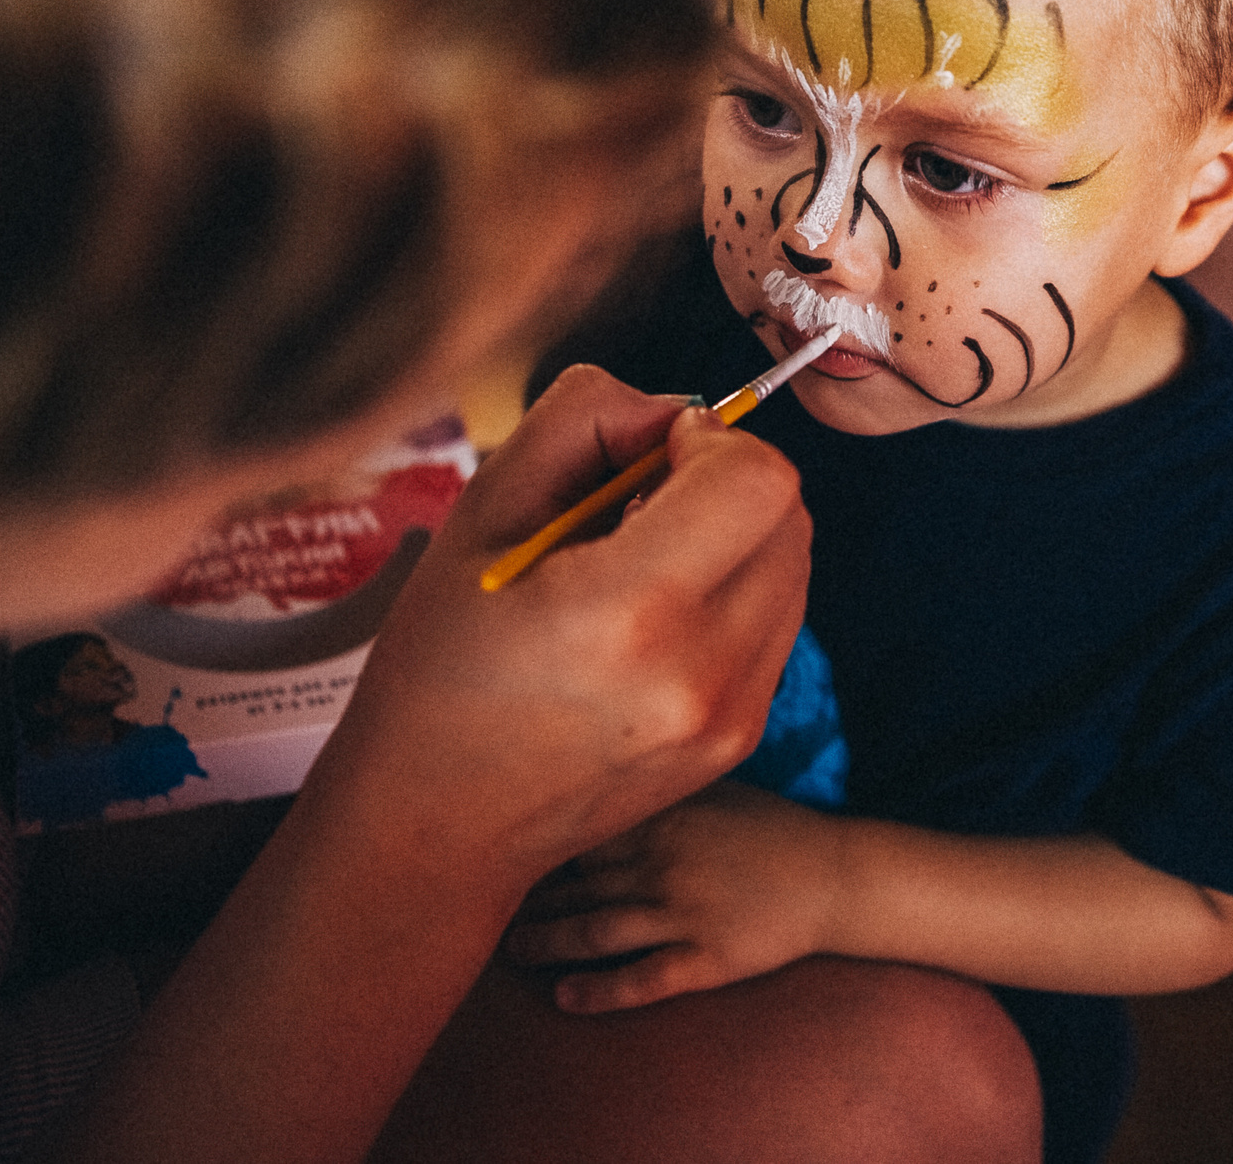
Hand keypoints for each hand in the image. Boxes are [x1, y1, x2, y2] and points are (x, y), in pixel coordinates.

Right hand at [309, 365, 809, 895]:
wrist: (439, 821)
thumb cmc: (443, 662)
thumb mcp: (482, 509)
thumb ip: (584, 419)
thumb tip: (673, 412)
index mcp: (627, 612)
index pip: (757, 481)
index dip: (711, 440)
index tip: (651, 452)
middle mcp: (699, 673)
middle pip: (789, 515)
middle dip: (726, 479)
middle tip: (639, 502)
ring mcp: (730, 717)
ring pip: (793, 564)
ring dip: (736, 534)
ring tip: (640, 562)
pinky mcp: (739, 738)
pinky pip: (776, 620)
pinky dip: (733, 590)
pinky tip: (652, 617)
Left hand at [503, 779, 847, 1011]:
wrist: (834, 876)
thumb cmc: (771, 828)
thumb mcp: (716, 789)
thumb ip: (660, 785)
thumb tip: (597, 769)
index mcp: (666, 817)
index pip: (581, 832)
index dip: (535, 846)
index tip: (495, 849)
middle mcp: (666, 864)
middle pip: (577, 885)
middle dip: (528, 899)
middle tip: (481, 909)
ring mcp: (685, 915)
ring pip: (597, 932)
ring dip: (546, 943)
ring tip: (511, 951)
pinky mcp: (706, 960)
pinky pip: (643, 979)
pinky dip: (599, 990)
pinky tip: (563, 997)